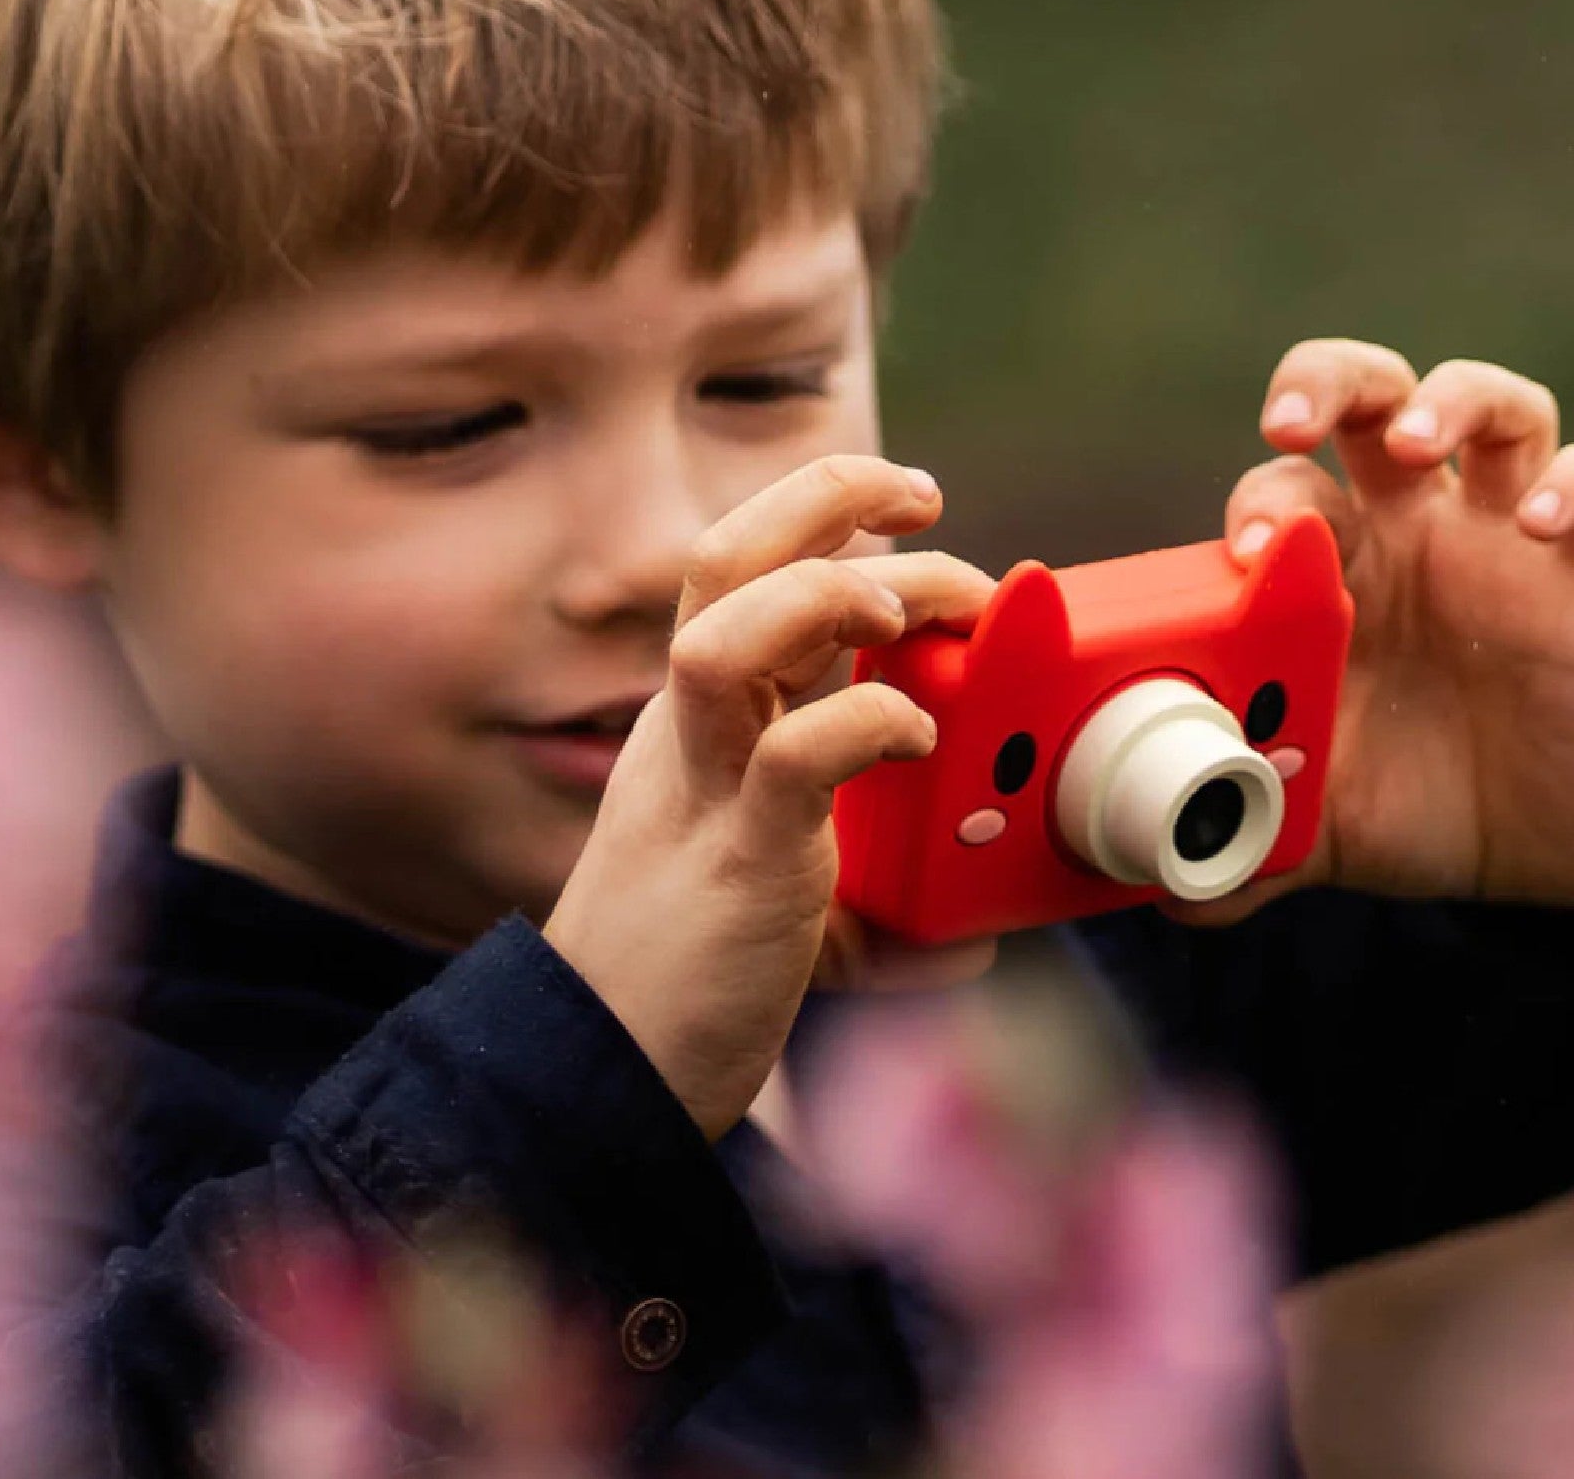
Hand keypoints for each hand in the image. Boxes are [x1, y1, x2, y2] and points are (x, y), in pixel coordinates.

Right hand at [542, 456, 996, 1140]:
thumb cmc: (690, 984)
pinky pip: (792, 758)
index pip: (741, 569)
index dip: (820, 513)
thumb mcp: (783, 905)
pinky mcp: (737, 865)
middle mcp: (687, 734)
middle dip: (826, 499)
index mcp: (696, 722)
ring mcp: (704, 791)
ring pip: (727, 636)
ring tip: (904, 611)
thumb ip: (871, 899)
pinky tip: (918, 736)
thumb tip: (974, 933)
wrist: (604, 1079)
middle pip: (723, 560)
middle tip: (927, 499)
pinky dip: (866, 723)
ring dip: (827, 596)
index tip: (909, 505)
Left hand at [1212, 340, 1573, 910]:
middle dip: (1324, 385)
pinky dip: (1573, 483)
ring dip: (1449, 402)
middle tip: (1287, 427)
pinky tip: (1546, 524)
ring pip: (1485, 405)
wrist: (1569, 842)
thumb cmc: (1446, 805)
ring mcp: (1505, 534)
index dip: (1258, 504)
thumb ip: (1248, 842)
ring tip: (1419, 443)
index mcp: (1337, 575)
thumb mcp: (1335, 829)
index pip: (1282, 489)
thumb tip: (1165, 894)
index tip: (1246, 554)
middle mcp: (1415, 532)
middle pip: (1366, 399)